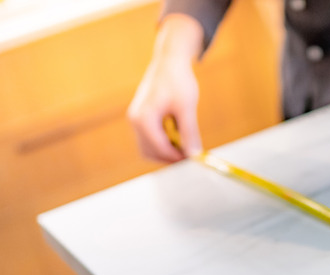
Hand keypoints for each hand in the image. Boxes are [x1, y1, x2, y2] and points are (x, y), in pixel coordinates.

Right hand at [127, 14, 203, 161]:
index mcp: (143, 118)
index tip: (193, 158)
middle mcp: (134, 120)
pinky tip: (178, 133)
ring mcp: (135, 119)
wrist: (169, 61)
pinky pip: (149, 138)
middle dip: (169, 156)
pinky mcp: (140, 117)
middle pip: (150, 152)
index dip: (177, 156)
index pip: (159, 148)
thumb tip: (194, 155)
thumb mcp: (187, 108)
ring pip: (148, 147)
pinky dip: (163, 141)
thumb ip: (189, 133)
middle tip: (190, 153)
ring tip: (185, 142)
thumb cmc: (178, 80)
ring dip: (166, 150)